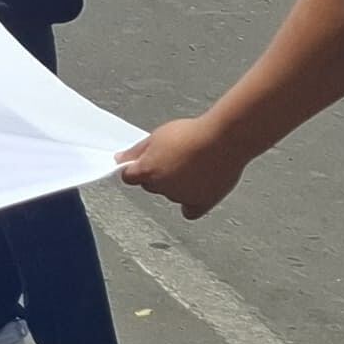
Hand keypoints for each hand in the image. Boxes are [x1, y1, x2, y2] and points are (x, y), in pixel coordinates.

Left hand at [115, 117, 247, 218]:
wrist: (224, 139)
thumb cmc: (192, 133)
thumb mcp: (157, 135)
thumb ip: (136, 151)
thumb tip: (120, 160)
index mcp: (147, 171)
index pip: (129, 176)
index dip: (135, 169)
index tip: (142, 163)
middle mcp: (162, 188)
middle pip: (151, 185)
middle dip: (158, 174)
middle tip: (176, 157)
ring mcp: (182, 197)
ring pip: (172, 194)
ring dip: (177, 185)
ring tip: (194, 165)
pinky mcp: (202, 203)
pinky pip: (190, 211)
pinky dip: (191, 203)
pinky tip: (196, 191)